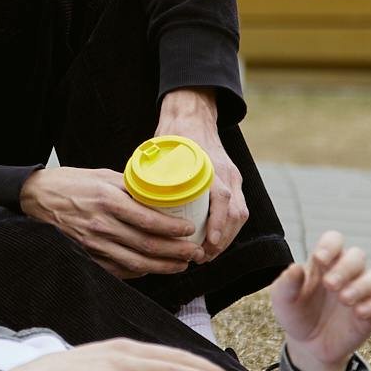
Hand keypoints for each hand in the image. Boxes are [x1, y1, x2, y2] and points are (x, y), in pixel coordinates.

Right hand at [20, 164, 200, 277]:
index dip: (174, 229)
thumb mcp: (104, 176)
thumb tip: (162, 195)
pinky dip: (139, 273)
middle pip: (147, 246)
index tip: (190, 230)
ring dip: (163, 267)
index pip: (149, 220)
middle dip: (176, 252)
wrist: (37, 197)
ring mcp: (94, 244)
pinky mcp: (87, 255)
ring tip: (181, 265)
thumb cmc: (72, 183)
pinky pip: (118, 269)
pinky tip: (153, 269)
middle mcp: (102, 225)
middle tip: (195, 253)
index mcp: (109, 201)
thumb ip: (132, 187)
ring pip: (136, 263)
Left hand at [157, 87, 246, 263]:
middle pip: (236, 213)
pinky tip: (214, 242)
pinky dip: (228, 229)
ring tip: (207, 255)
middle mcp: (227, 172)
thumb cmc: (175, 133)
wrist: (193, 114)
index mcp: (210, 164)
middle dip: (222, 240)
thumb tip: (131, 198)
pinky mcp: (234, 182)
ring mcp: (234, 177)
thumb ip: (150, 171)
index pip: (222, 197)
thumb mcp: (161, 149)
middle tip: (202, 257)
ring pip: (240, 214)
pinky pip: (238, 210)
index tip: (208, 242)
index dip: (218, 222)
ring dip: (227, 238)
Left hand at [269, 232, 370, 370]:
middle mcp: (346, 273)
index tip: (319, 259)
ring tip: (344, 299)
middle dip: (345, 267)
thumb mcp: (283, 300)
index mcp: (325, 263)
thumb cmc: (296, 315)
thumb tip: (295, 268)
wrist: (307, 346)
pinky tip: (359, 313)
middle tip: (329, 285)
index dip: (330, 245)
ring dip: (362, 285)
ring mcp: (361, 292)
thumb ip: (286, 283)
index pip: (334, 240)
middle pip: (358, 255)